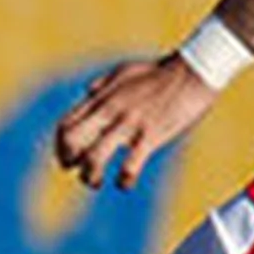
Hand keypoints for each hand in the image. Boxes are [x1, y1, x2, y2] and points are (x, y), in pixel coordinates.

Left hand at [51, 53, 218, 191]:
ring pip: (94, 157)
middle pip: (71, 141)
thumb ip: (103, 84)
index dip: (60, 146)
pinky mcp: (151, 134)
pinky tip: (125, 183)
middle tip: (80, 171)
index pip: (65, 125)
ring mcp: (129, 122)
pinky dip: (123, 180)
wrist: (194, 70)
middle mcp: (109, 110)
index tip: (68, 159)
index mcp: (101, 98)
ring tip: (97, 182)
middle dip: (68, 161)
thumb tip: (89, 92)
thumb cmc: (161, 72)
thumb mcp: (124, 71)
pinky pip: (129, 165)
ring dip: (90, 176)